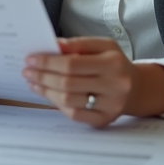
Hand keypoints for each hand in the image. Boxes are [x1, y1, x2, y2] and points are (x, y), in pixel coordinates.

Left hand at [23, 37, 163, 126]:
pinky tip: (47, 94)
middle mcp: (114, 86)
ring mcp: (109, 106)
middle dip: (42, 76)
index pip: (72, 64)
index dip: (48, 62)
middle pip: (67, 83)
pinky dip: (57, 104)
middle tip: (27, 70)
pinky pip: (74, 115)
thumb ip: (78, 44)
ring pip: (68, 101)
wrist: (136, 87)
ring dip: (46, 91)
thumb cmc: (114, 63)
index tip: (31, 59)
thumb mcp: (102, 45)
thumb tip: (54, 45)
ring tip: (33, 81)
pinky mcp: (104, 120)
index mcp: (113, 63)